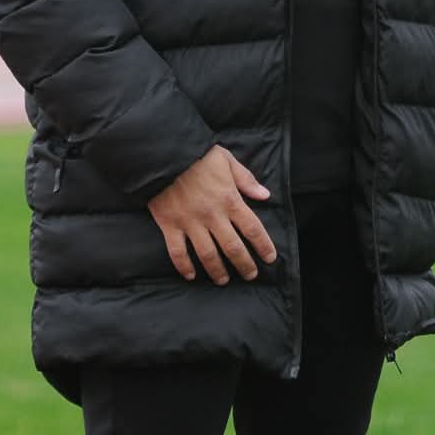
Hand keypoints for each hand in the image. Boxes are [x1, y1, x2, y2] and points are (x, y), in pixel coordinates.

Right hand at [147, 146, 277, 284]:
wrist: (163, 153)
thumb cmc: (197, 155)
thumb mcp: (227, 160)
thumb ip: (246, 179)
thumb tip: (265, 195)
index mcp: (229, 199)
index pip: (252, 228)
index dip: (263, 246)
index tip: (270, 258)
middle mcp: (212, 215)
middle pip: (233, 248)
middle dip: (244, 265)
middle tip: (250, 275)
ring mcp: (190, 222)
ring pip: (208, 255)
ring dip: (218, 271)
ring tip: (223, 280)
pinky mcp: (169, 225)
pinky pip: (178, 252)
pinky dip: (184, 266)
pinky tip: (191, 276)